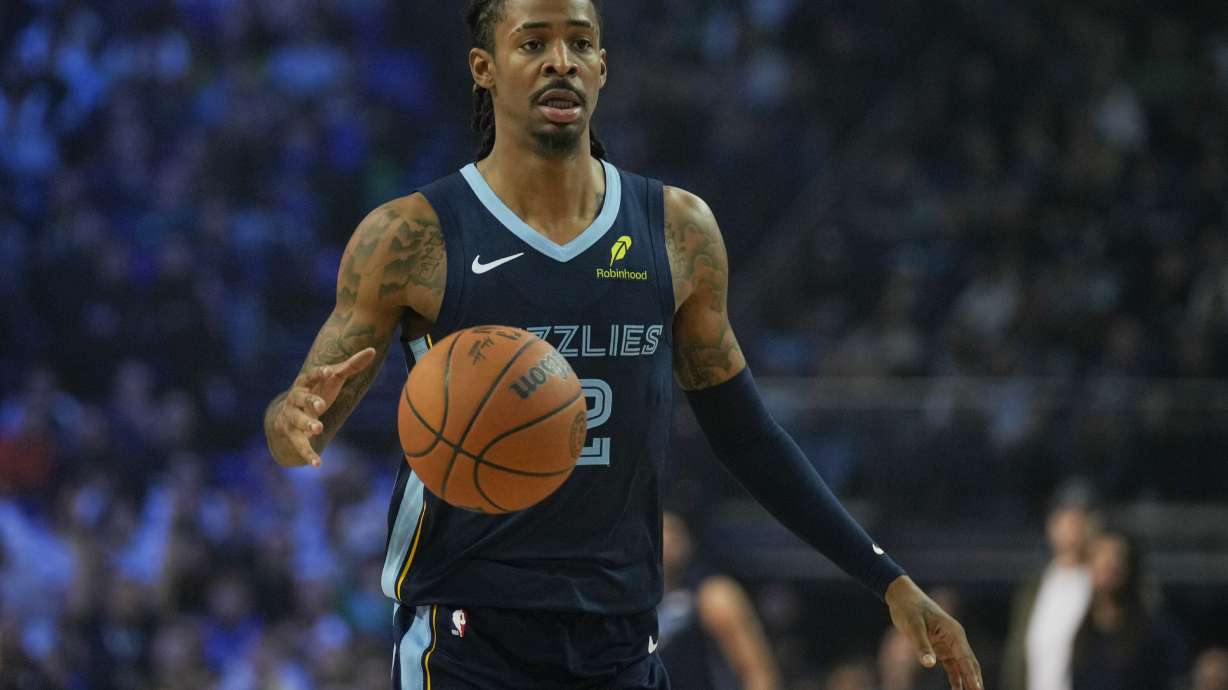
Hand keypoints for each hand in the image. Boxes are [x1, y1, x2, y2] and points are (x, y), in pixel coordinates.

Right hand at [267, 348, 377, 466]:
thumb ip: (351, 366)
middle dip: (311, 402)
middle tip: (321, 406)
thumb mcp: (332, 380)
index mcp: (305, 383)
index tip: (329, 371)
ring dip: (308, 425)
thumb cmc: (316, 392)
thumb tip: (372, 350)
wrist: (286, 415)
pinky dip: (308, 455)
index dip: (319, 374)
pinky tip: (317, 464)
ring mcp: (292, 418)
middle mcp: (295, 399)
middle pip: (302, 399)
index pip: (311, 376)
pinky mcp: (292, 435)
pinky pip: (300, 446)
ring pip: (298, 421)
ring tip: (318, 429)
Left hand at [885, 576, 983, 689]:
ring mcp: (949, 644)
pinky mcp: (940, 648)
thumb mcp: (913, 626)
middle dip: (974, 681)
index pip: (966, 658)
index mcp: (954, 633)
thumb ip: (922, 645)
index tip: (977, 689)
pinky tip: (957, 689)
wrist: (902, 597)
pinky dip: (955, 678)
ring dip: (967, 681)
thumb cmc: (909, 609)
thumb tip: (929, 664)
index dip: (971, 675)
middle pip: (969, 664)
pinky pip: (952, 666)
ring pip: (962, 667)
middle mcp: (955, 639)